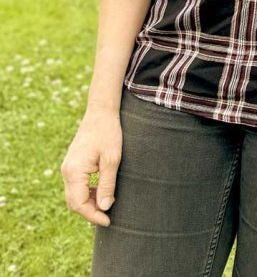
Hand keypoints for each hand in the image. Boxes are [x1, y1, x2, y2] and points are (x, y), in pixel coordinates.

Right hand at [60, 107, 122, 225]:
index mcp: (74, 171)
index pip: (79, 204)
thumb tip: (105, 208)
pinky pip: (76, 186)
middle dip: (90, 212)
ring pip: (74, 195)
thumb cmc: (108, 133)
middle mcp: (66, 171)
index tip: (108, 221)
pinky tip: (102, 191)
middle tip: (108, 216)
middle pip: (74, 202)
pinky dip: (87, 193)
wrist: (101, 112)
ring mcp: (68, 168)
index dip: (93, 215)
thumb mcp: (112, 160)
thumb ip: (107, 184)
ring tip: (108, 203)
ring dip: (89, 202)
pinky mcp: (72, 164)